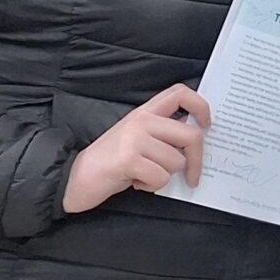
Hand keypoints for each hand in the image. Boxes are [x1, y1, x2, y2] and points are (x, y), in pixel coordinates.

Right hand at [62, 84, 209, 213]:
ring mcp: (134, 138)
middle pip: (192, 136)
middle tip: (191, 177)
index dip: (201, 106)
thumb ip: (162, 135)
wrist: (72, 179)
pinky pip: (161, 177)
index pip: (180, 93)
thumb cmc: (110, 163)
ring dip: (164, 176)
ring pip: (177, 162)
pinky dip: (151, 186)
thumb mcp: (137, 140)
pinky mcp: (128, 159)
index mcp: (145, 112)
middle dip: (197, 161)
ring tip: (142, 175)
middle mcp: (141, 121)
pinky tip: (134, 182)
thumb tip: (197, 140)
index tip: (207, 125)